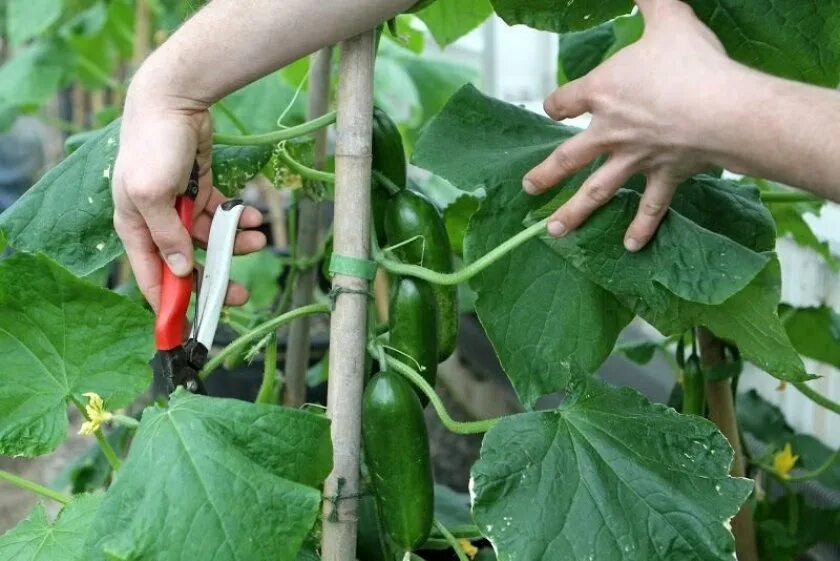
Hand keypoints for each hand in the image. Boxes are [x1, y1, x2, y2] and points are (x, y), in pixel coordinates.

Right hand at [113, 73, 265, 311]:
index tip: (188, 331)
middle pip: (188, 265)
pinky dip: (239, 220)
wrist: (175, 100)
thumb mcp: (152, 193)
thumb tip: (181, 271)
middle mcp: (157, 222)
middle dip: (215, 279)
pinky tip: (254, 220)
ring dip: (235, 245)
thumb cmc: (154, 146)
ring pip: (211, 241)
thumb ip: (166, 236)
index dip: (170, 305)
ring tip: (258, 241)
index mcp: (135, 227)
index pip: (151, 278)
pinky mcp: (201, 191)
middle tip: (239, 294)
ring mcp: (180, 207)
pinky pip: (222, 216)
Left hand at [523, 0, 745, 250]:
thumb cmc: (691, 62)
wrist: (723, 108)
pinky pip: (651, 208)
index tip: (553, 108)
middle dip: (545, 175)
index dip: (556, 104)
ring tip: (554, 232)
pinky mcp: (665, 177)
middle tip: (528, 189)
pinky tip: (629, 247)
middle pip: (568, 158)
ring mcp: (635, 160)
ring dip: (574, 213)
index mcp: (602, 93)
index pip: (565, 101)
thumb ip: (649, 0)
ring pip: (596, 191)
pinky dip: (642, 228)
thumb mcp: (666, 18)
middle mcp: (610, 131)